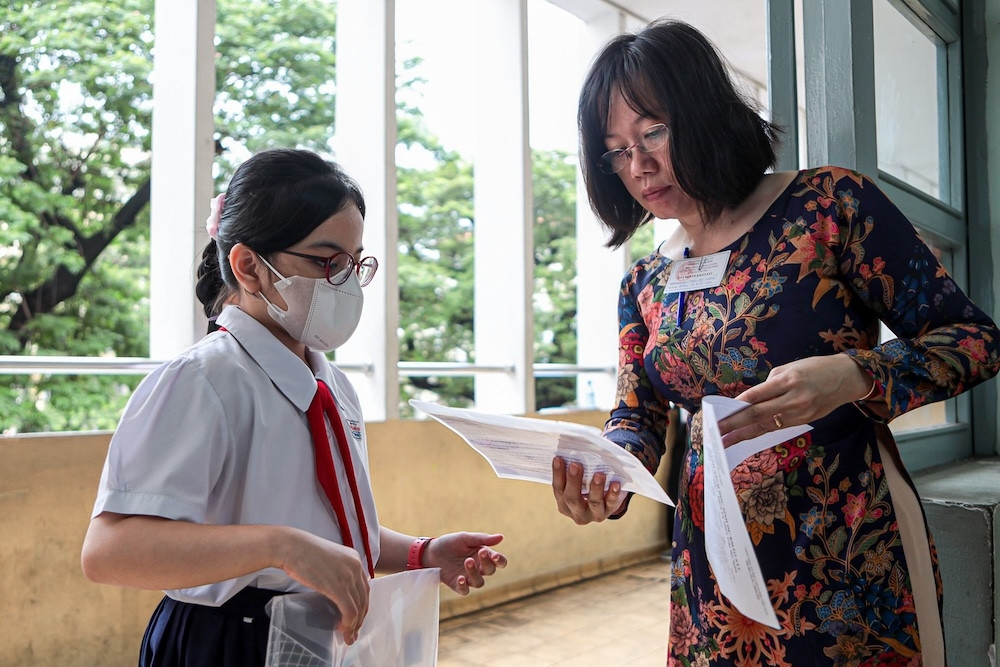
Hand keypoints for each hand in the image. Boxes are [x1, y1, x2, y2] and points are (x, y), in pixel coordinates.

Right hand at [277, 530, 370, 644]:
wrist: (290, 547)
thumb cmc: (303, 553)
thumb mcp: (328, 560)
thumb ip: (337, 573)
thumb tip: (337, 594)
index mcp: (354, 559)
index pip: (364, 587)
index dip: (362, 605)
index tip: (355, 618)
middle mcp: (355, 567)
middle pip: (364, 598)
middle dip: (360, 618)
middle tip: (352, 632)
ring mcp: (348, 576)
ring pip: (359, 607)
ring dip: (354, 625)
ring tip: (347, 635)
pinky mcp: (338, 587)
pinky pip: (349, 610)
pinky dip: (348, 623)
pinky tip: (341, 628)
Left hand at [424, 533, 505, 594]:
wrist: (430, 551)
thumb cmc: (450, 543)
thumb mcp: (465, 538)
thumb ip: (482, 539)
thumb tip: (501, 537)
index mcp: (483, 556)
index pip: (499, 562)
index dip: (500, 561)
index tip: (495, 555)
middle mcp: (478, 568)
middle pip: (490, 571)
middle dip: (487, 562)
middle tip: (480, 552)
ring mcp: (468, 577)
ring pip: (479, 582)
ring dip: (475, 573)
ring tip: (467, 561)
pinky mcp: (457, 585)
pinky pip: (465, 591)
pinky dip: (464, 586)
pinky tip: (460, 578)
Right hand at [551, 456, 623, 524]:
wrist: (604, 501)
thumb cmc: (586, 485)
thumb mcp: (577, 481)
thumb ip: (572, 470)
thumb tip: (571, 447)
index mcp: (564, 504)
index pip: (558, 490)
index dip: (557, 474)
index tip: (558, 458)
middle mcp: (577, 512)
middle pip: (572, 499)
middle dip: (573, 481)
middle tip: (576, 464)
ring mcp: (594, 514)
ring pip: (594, 502)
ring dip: (596, 488)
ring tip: (599, 474)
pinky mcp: (610, 511)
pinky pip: (612, 503)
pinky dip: (613, 493)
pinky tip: (615, 484)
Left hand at [717, 354, 872, 447]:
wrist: (846, 378)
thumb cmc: (814, 368)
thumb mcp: (790, 368)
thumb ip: (769, 384)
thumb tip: (749, 400)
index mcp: (787, 381)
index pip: (756, 396)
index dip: (735, 408)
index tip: (718, 415)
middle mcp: (793, 399)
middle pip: (757, 415)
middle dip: (733, 425)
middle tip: (714, 433)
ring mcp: (799, 413)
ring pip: (765, 425)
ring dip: (743, 435)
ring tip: (724, 442)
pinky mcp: (803, 421)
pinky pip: (776, 427)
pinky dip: (758, 432)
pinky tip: (744, 436)